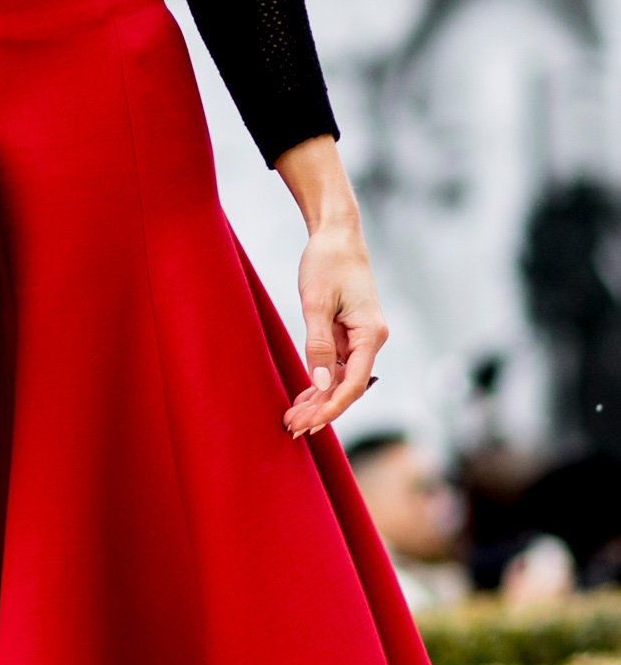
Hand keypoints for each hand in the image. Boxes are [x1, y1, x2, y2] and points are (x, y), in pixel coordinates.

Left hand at [274, 134, 387, 437]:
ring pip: (341, 379)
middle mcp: (371, 340)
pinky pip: (336, 365)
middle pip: (348, 386)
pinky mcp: (348, 333)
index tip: (311, 423)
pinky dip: (320, 381)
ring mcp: (360, 338)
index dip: (332, 406)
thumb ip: (318, 344)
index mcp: (371, 334)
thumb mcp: (317, 302)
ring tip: (293, 420)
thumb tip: (321, 383)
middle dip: (322, 409)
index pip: (355, 383)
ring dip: (319, 399)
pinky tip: (303, 398)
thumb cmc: (327, 263)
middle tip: (293, 429)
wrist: (336, 235)